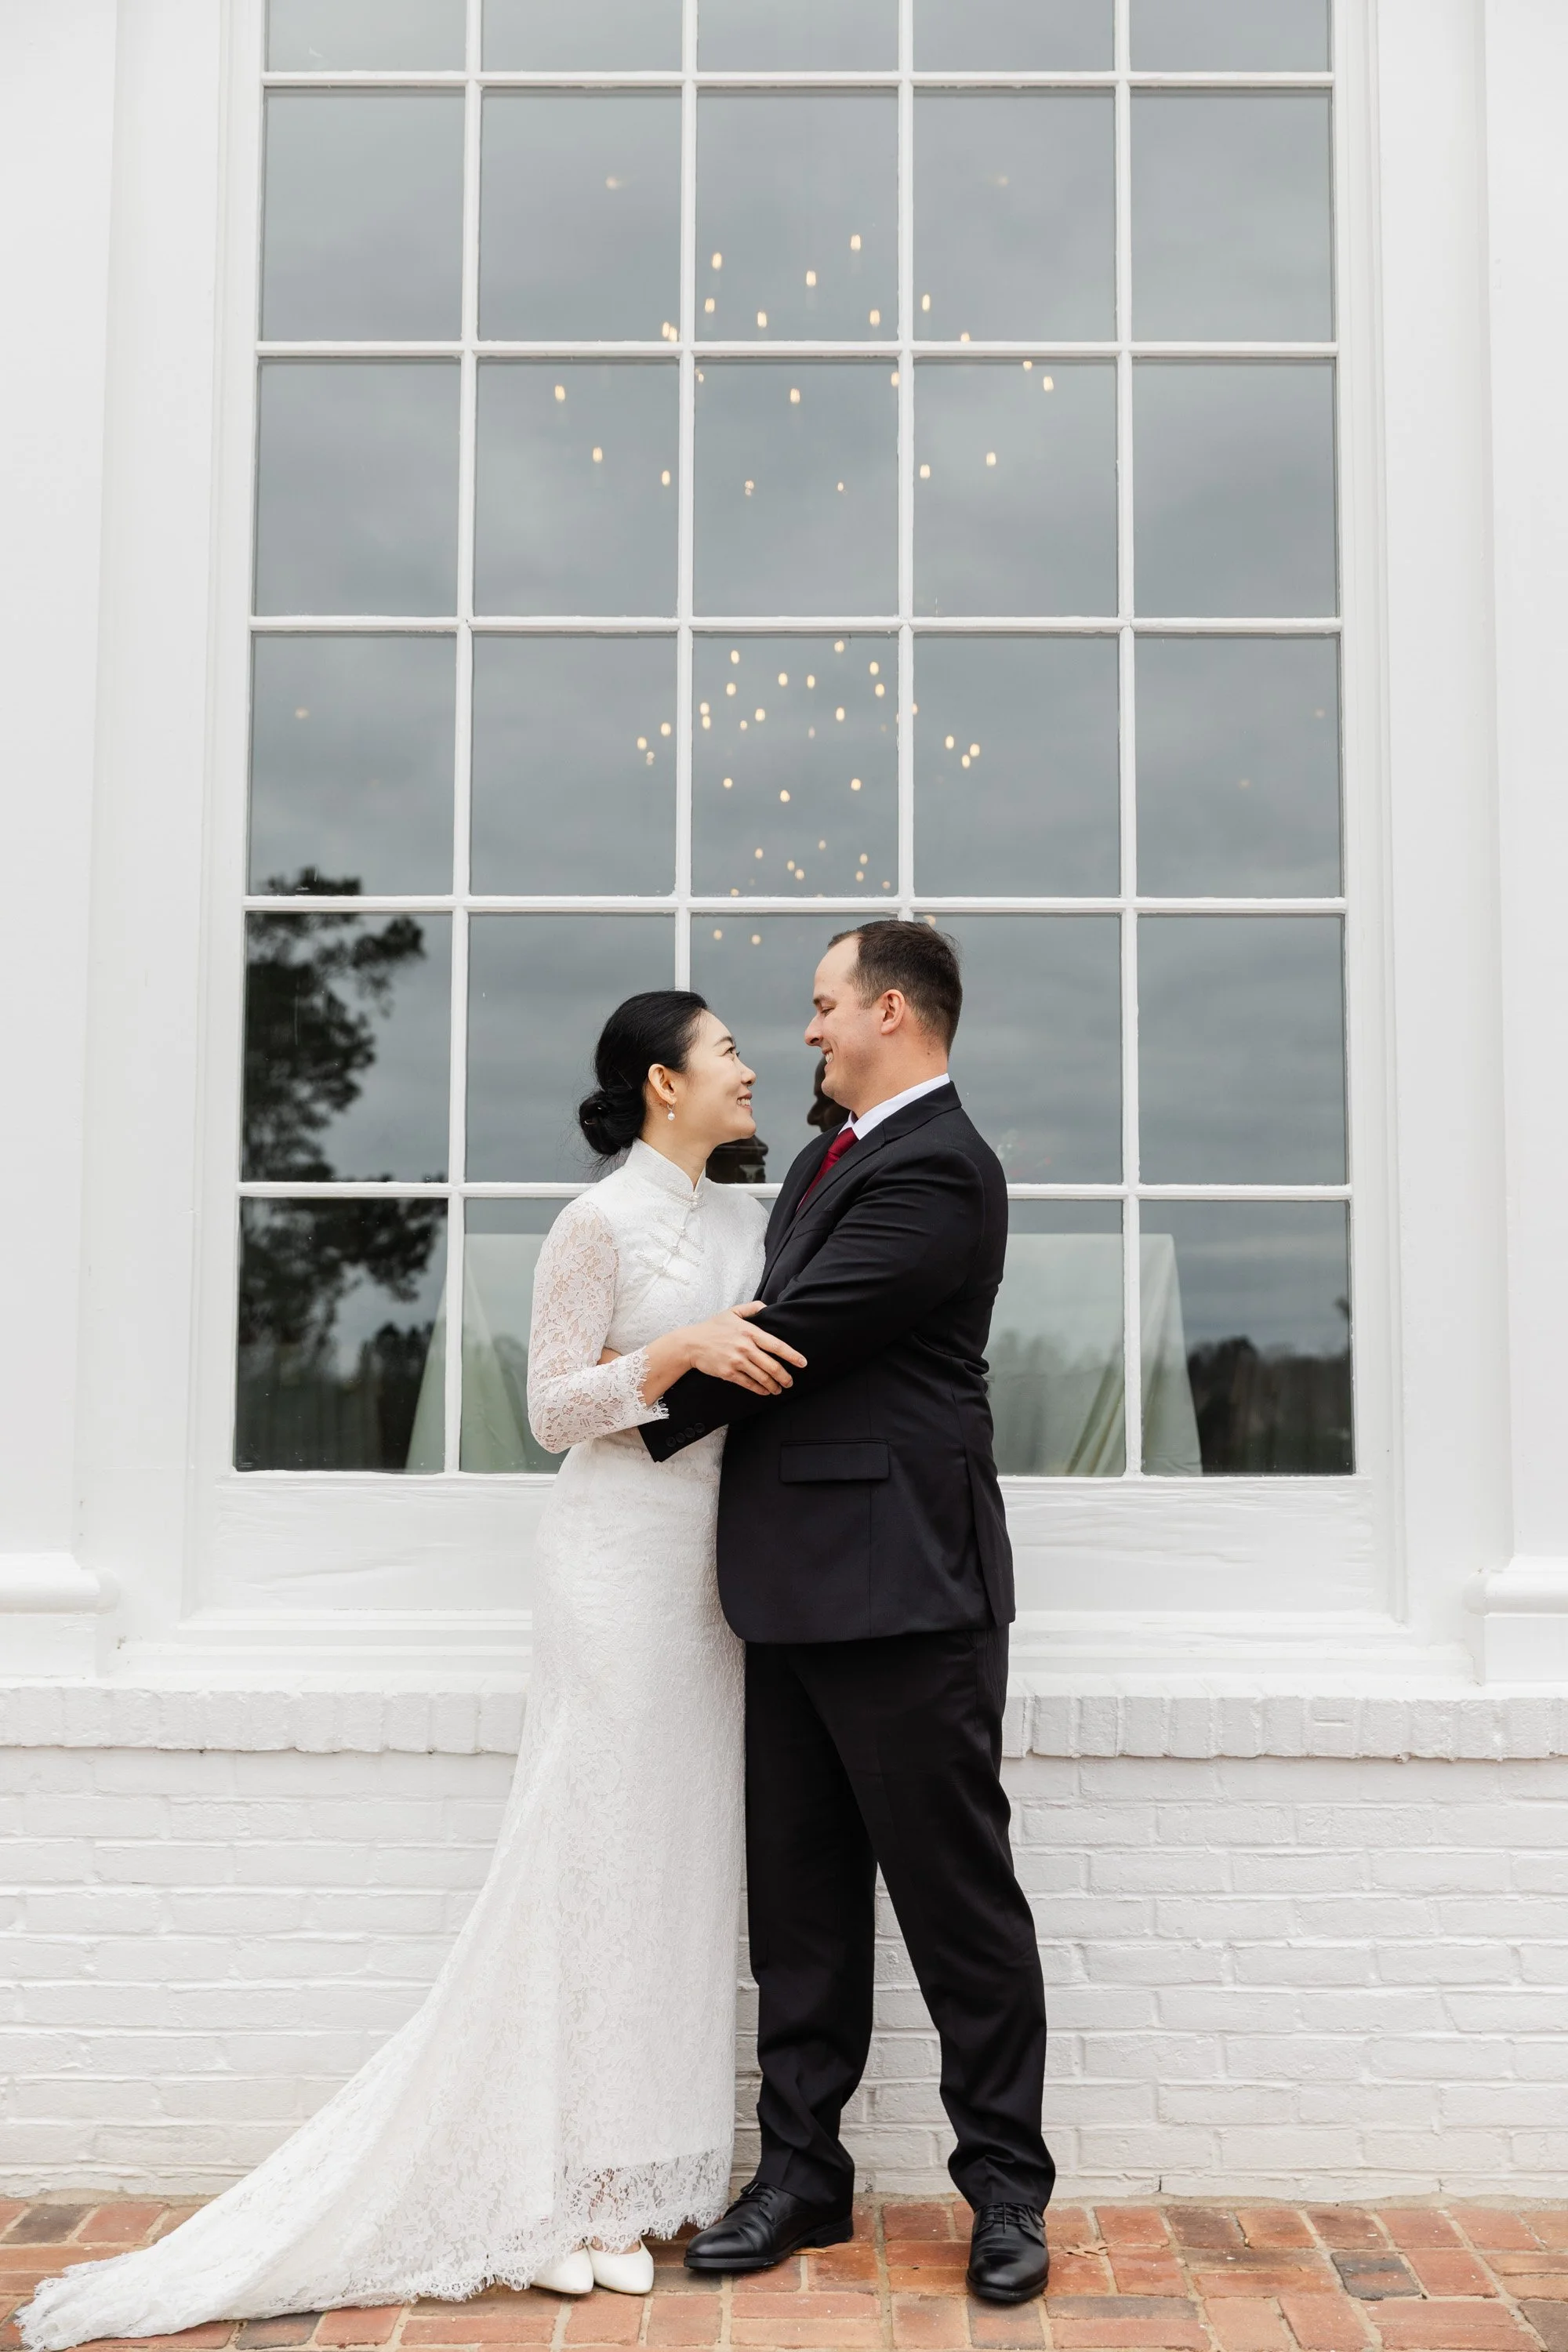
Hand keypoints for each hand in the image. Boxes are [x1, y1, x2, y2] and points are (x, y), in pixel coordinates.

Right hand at [680, 1302, 806, 1397]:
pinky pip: (749, 1384)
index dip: (791, 1355)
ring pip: (762, 1377)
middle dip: (785, 1377)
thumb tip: (768, 1307)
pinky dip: (760, 1389)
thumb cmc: (713, 1327)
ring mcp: (737, 1361)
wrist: (691, 1343)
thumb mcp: (732, 1312)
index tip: (802, 1363)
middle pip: (772, 1365)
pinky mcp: (729, 1373)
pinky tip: (765, 1391)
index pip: (776, 1345)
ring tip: (779, 1389)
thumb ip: (752, 1308)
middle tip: (790, 1382)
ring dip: (774, 1385)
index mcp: (749, 1332)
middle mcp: (745, 1347)